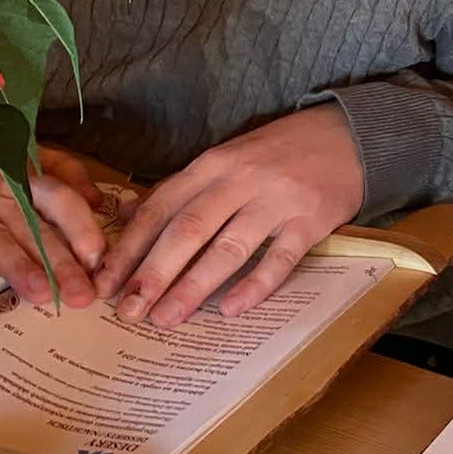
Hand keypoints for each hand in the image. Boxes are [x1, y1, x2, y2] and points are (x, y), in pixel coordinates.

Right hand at [0, 130, 107, 307]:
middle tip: (80, 295)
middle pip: (30, 226)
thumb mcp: (25, 154)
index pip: (59, 199)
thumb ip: (65, 172)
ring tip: (38, 292)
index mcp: (21, 178)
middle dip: (59, 262)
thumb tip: (98, 200)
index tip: (98, 261)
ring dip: (15, 263)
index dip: (81, 228)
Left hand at [95, 104, 364, 327]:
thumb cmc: (279, 152)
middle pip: (188, 229)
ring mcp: (277, 200)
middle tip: (128, 310)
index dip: (130, 246)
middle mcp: (240, 180)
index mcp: (213, 164)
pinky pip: (280, 258)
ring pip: (228, 247)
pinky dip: (255, 285)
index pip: (161, 207)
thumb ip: (178, 188)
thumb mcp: (225, 158)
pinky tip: (231, 310)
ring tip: (166, 318)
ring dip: (194, 285)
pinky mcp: (311, 220)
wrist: (349, 135)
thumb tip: (124, 217)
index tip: (104, 281)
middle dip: (153, 272)